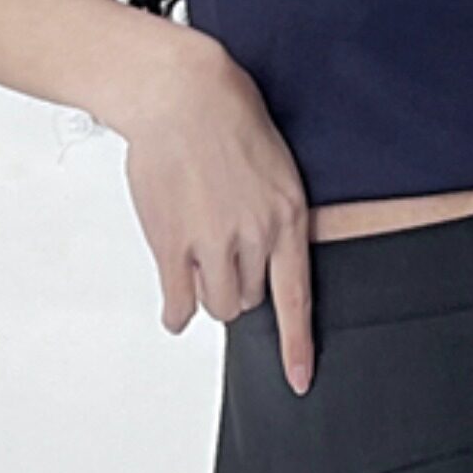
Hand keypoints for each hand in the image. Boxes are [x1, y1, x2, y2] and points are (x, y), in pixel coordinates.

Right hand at [116, 33, 314, 393]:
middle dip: (240, 286)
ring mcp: (212, 243)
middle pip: (251, 300)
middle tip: (223, 258)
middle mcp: (254, 235)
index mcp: (288, 216)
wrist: (180, 94)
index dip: (297, 345)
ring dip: (208, 293)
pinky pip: (178, 302)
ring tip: (198, 263)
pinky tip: (175, 309)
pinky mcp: (173, 244)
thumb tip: (255, 258)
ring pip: (217, 304)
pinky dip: (177, 311)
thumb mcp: (273, 167)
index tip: (299, 378)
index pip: (297, 297)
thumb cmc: (226, 117)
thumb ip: (270, 217)